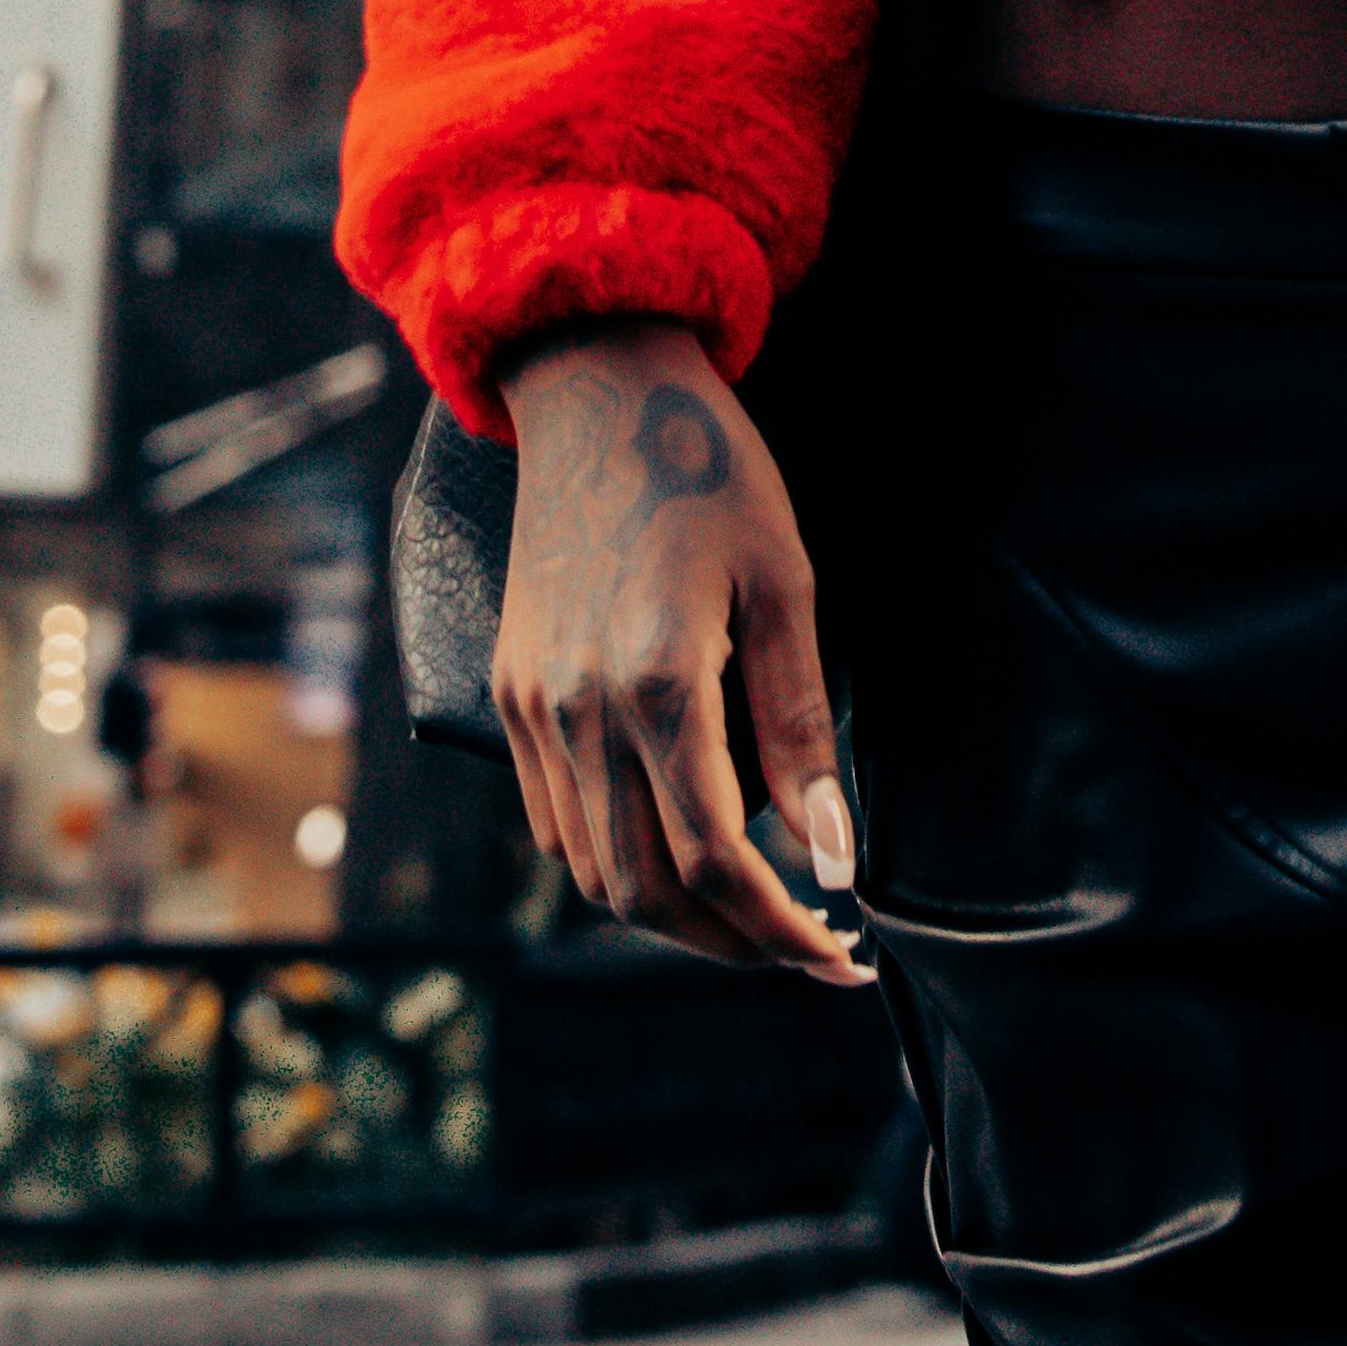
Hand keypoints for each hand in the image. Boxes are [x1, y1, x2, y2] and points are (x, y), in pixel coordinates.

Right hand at [496, 319, 865, 984]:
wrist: (597, 389)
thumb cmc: (709, 471)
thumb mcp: (784, 584)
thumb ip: (800, 728)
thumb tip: (834, 857)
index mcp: (656, 683)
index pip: (718, 862)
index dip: (781, 931)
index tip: (839, 956)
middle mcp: (576, 711)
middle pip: (644, 892)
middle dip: (730, 943)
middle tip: (804, 951)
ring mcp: (529, 706)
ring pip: (589, 871)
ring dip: (668, 914)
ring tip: (749, 910)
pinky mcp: (507, 691)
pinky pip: (552, 820)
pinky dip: (611, 861)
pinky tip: (674, 844)